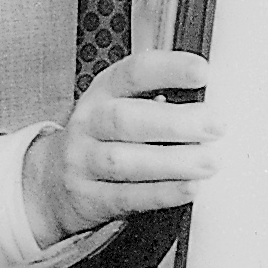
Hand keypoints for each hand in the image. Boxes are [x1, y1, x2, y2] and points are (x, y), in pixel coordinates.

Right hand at [25, 50, 219, 250]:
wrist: (52, 180)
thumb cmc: (101, 139)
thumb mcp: (119, 107)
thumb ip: (158, 102)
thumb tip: (209, 104)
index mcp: (103, 93)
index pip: (132, 74)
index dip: (167, 70)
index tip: (201, 72)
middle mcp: (89, 124)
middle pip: (125, 119)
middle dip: (174, 122)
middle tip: (215, 125)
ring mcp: (84, 161)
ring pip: (123, 160)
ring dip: (171, 162)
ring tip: (208, 162)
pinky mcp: (90, 198)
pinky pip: (126, 196)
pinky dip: (160, 193)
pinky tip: (188, 188)